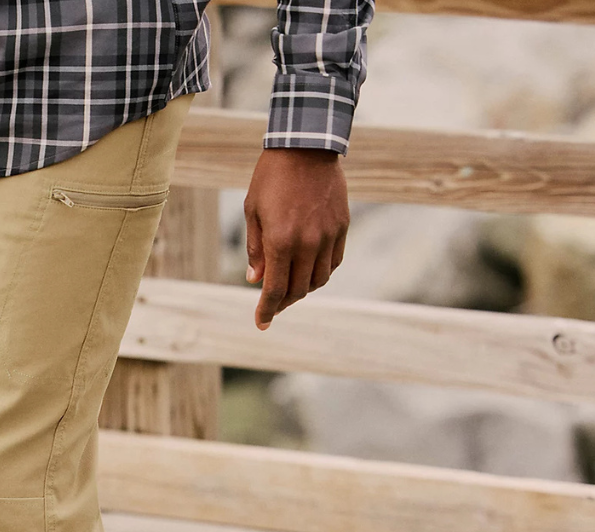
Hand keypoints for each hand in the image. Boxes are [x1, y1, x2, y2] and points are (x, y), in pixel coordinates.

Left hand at [244, 148, 349, 329]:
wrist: (306, 145)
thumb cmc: (272, 177)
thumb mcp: (253, 212)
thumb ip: (256, 249)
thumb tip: (255, 280)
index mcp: (280, 241)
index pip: (274, 290)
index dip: (267, 311)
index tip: (261, 323)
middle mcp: (307, 243)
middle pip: (297, 290)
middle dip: (283, 302)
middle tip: (272, 304)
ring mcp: (327, 236)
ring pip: (318, 280)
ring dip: (303, 289)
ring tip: (291, 287)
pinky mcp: (342, 227)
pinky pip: (333, 262)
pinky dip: (321, 273)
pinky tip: (309, 270)